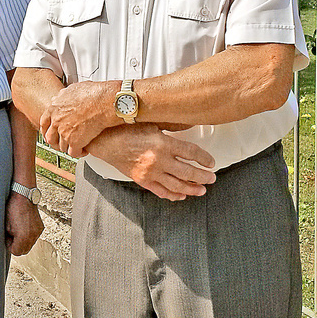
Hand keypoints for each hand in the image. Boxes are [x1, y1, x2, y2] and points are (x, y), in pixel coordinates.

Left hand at [5, 192, 43, 255]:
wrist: (24, 196)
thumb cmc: (13, 208)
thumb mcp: (6, 225)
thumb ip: (9, 237)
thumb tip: (10, 242)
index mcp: (24, 236)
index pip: (16, 252)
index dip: (10, 246)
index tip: (8, 238)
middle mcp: (33, 235)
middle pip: (24, 251)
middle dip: (17, 245)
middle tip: (11, 235)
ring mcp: (38, 231)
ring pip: (30, 244)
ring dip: (23, 241)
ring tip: (17, 230)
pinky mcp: (40, 227)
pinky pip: (34, 237)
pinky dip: (28, 235)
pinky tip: (24, 228)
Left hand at [40, 81, 113, 156]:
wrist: (104, 102)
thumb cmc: (93, 94)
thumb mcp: (72, 90)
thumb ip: (62, 96)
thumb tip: (59, 98)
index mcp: (54, 109)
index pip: (43, 123)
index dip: (46, 130)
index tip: (49, 133)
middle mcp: (56, 122)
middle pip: (50, 138)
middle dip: (56, 142)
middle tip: (63, 142)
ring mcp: (64, 133)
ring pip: (62, 147)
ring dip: (70, 147)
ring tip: (77, 145)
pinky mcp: (75, 142)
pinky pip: (73, 153)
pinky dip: (79, 153)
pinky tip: (84, 149)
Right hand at [89, 124, 215, 200]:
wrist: (104, 140)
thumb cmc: (126, 128)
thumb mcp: (152, 122)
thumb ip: (172, 126)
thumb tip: (192, 123)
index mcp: (163, 143)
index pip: (192, 153)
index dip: (205, 159)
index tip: (211, 162)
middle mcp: (158, 160)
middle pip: (188, 172)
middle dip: (203, 177)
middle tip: (212, 178)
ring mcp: (150, 172)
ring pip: (177, 185)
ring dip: (192, 189)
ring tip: (202, 190)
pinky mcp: (142, 180)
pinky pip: (161, 191)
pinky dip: (173, 195)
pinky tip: (181, 195)